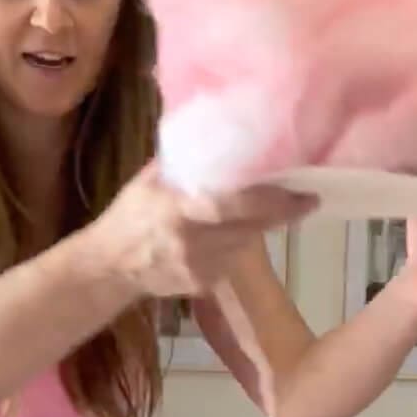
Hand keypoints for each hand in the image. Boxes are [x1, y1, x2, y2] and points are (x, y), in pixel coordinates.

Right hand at [94, 161, 313, 298]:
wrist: (110, 267)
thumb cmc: (129, 215)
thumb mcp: (150, 181)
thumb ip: (184, 163)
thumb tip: (216, 131)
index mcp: (180, 210)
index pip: (237, 205)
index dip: (274, 201)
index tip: (306, 193)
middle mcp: (194, 241)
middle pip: (251, 228)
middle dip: (279, 214)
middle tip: (305, 199)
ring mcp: (200, 267)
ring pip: (245, 244)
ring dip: (255, 228)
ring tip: (262, 212)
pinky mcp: (204, 285)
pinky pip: (231, 261)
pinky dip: (233, 247)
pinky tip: (220, 238)